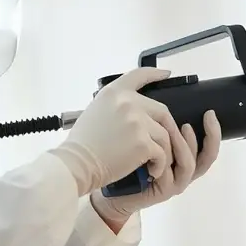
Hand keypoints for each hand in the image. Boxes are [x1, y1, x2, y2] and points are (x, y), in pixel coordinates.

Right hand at [49, 67, 182, 196]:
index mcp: (114, 93)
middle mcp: (128, 102)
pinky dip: (160, 164)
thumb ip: (115, 106)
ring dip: (164, 150)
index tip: (166, 74)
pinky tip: (153, 171)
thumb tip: (132, 113)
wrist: (77, 163)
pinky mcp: (143, 143)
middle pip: (161, 111)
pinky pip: (161, 153)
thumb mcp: (94, 111)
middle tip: (167, 142)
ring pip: (164, 135)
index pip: (139, 75)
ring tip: (157, 163)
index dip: (155, 73)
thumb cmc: (82, 143)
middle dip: (167, 128)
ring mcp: (138, 122)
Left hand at [90, 109, 221, 223]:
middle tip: (208, 115)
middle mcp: (182, 171)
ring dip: (188, 144)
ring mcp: (175, 182)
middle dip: (212, 135)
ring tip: (182, 127)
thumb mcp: (144, 136)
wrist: (108, 185)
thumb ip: (156, 123)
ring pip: (192, 163)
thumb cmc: (124, 157)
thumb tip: (161, 94)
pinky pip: (174, 174)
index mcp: (181, 158)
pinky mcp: (164, 190)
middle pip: (208, 156)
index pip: (206, 145)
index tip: (209, 111)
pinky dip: (172, 159)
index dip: (212, 130)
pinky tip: (164, 146)